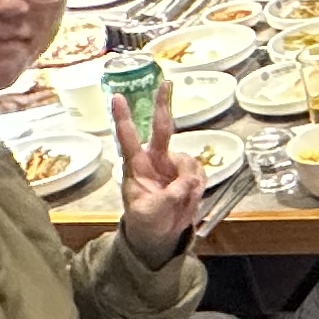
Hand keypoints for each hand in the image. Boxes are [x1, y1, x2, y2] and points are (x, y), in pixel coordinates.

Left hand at [114, 91, 203, 266]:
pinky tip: (188, 198)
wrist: (159, 235)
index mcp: (136, 167)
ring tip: (180, 200)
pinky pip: (201, 173)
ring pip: (190, 161)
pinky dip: (198, 187)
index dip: (123, 118)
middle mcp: (155, 160)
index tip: (118, 97)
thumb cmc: (145, 222)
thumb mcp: (148, 214)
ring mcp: (174, 165)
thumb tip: (185, 182)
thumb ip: (166, 197)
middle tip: (167, 82)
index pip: (128, 139)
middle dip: (164, 104)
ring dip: (190, 180)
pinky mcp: (190, 174)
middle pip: (162, 127)